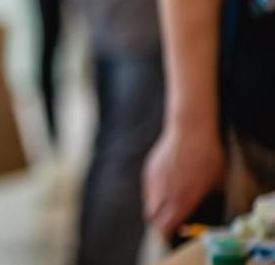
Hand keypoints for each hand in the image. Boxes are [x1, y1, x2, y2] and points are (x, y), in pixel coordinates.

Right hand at [143, 122, 224, 237]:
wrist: (190, 130)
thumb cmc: (208, 156)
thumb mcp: (216, 182)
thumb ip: (202, 198)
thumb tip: (200, 208)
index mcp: (182, 199)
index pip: (166, 225)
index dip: (168, 232)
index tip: (174, 232)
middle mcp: (165, 192)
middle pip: (153, 218)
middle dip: (159, 223)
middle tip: (168, 222)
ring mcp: (154, 181)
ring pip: (148, 203)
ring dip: (156, 208)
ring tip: (166, 205)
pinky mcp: (149, 170)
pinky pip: (147, 189)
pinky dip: (153, 193)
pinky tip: (164, 187)